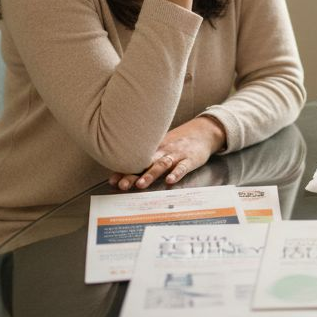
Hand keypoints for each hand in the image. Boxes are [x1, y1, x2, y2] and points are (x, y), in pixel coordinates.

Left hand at [108, 116, 227, 189]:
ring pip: (162, 164)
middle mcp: (163, 151)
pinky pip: (183, 167)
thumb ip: (148, 157)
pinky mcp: (190, 159)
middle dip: (133, 174)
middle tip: (122, 185)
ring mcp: (177, 154)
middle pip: (146, 163)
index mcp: (154, 149)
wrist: (203, 131)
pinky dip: (176, 174)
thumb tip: (127, 170)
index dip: (124, 170)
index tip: (113, 180)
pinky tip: (170, 181)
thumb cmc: (179, 142)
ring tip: (141, 185)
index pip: (136, 160)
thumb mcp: (162, 145)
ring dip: (151, 175)